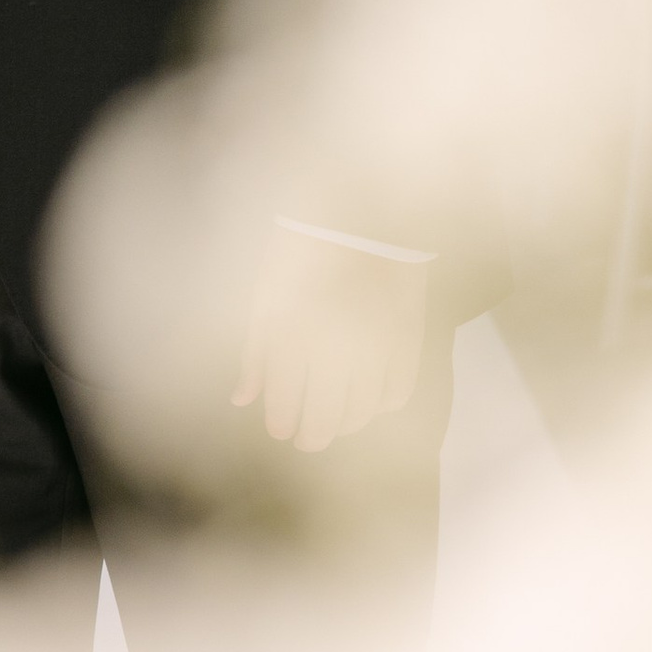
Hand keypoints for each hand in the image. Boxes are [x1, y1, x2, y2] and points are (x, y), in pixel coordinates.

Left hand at [232, 226, 429, 450]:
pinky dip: (382, 405)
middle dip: (313, 436)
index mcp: (292, 335)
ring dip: (346, 424)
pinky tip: (367, 401)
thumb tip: (242, 400)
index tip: (280, 430)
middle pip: (327, 418)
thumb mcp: (265, 296)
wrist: (360, 211)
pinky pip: (398, 392)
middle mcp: (337, 348)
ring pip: (364, 411)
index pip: (287, 403)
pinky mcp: (409, 340)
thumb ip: (255, 353)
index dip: (282, 424)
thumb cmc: (300, 252)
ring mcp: (377, 347)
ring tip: (334, 421)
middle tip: (306, 440)